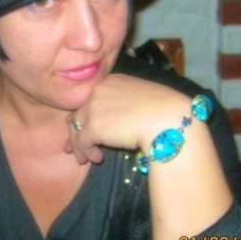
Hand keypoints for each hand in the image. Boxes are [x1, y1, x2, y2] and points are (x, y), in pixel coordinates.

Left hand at [64, 74, 190, 164]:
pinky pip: (83, 142)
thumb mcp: (140, 99)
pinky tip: (97, 158)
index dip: (86, 115)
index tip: (85, 128)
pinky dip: (87, 152)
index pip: (90, 99)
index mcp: (111, 81)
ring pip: (77, 128)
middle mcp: (98, 90)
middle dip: (75, 131)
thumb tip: (117, 120)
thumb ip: (123, 104)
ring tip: (84, 159)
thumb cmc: (164, 110)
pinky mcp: (93, 125)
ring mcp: (93, 107)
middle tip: (72, 147)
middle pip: (79, 113)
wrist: (168, 119)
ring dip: (80, 146)